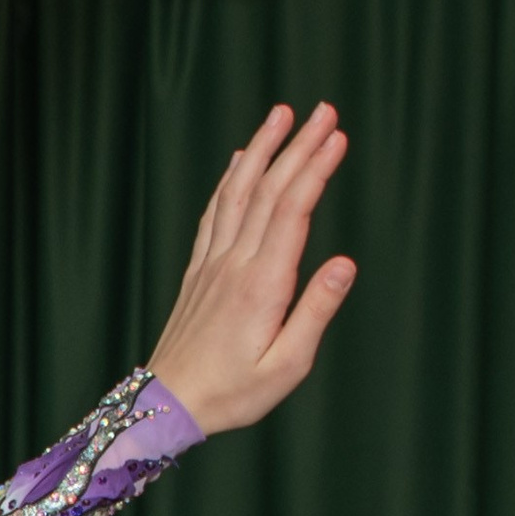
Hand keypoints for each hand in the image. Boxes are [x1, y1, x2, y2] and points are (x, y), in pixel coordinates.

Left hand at [144, 104, 354, 435]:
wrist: (169, 404)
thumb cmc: (234, 393)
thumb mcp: (288, 365)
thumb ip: (316, 311)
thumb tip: (346, 263)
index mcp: (263, 284)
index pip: (293, 211)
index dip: (316, 170)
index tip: (338, 137)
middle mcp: (235, 264)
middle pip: (269, 191)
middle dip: (298, 146)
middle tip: (325, 110)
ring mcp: (212, 264)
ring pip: (238, 193)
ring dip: (262, 149)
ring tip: (282, 114)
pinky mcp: (198, 272)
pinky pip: (214, 213)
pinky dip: (229, 180)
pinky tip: (240, 160)